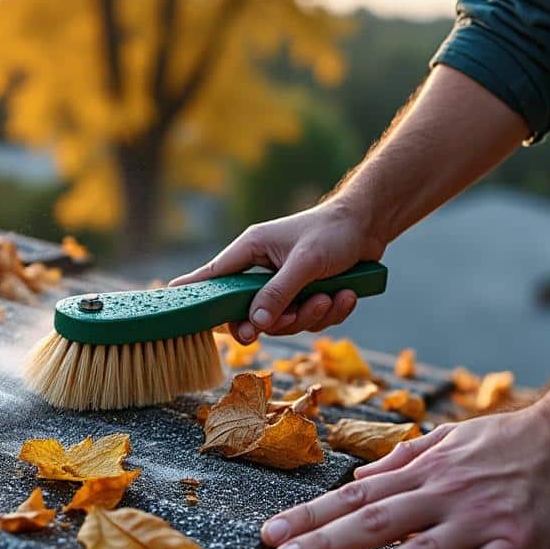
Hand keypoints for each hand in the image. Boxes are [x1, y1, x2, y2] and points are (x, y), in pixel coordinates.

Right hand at [169, 200, 384, 342]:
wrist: (370, 224)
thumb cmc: (334, 231)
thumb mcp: (305, 262)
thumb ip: (278, 292)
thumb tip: (255, 324)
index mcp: (250, 250)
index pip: (212, 277)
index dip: (196, 297)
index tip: (178, 314)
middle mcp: (262, 270)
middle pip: (250, 313)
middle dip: (277, 320)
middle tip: (288, 319)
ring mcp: (285, 285)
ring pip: (284, 321)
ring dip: (311, 315)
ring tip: (332, 297)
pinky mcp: (307, 295)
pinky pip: (309, 320)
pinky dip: (330, 312)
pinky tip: (346, 295)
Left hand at [259, 407, 549, 548]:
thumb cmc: (512, 438)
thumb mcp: (451, 437)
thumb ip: (404, 458)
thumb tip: (358, 480)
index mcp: (425, 469)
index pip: (355, 495)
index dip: (311, 514)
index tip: (272, 532)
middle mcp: (444, 492)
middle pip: (376, 519)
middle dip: (325, 540)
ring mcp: (479, 517)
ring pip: (423, 547)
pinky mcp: (516, 541)